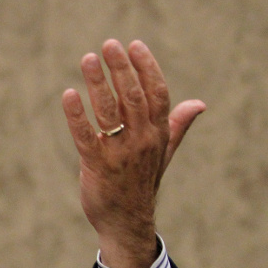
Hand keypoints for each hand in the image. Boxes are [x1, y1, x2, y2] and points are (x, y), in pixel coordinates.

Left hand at [61, 39, 204, 267]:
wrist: (126, 222)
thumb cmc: (141, 183)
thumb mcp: (162, 153)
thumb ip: (176, 126)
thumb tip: (198, 104)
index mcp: (158, 134)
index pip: (157, 93)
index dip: (147, 67)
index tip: (133, 45)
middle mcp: (142, 141)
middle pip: (134, 97)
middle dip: (121, 69)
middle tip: (108, 45)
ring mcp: (120, 154)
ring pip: (109, 112)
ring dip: (98, 83)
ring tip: (88, 60)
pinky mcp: (97, 166)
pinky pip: (86, 136)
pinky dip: (77, 115)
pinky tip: (69, 95)